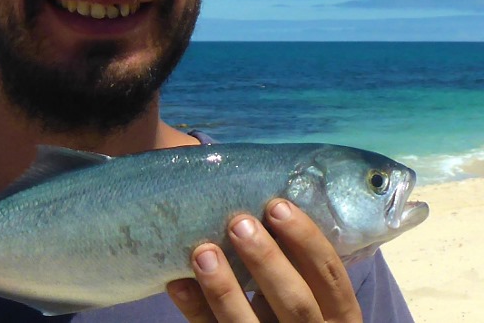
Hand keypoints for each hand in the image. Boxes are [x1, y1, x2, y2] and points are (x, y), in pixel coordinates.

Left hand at [167, 200, 361, 321]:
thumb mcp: (308, 291)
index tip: (278, 205)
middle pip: (296, 302)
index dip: (307, 240)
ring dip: (225, 288)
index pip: (330, 276)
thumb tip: (262, 204)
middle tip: (239, 224)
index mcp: (338, 315)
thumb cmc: (292, 311)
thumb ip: (296, 263)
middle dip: (267, 261)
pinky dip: (195, 308)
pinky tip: (177, 282)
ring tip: (203, 252)